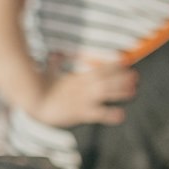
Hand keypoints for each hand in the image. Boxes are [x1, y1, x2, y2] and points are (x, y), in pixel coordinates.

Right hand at [19, 61, 136, 127]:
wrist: (32, 102)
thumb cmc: (38, 88)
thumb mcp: (47, 73)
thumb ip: (54, 63)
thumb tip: (55, 53)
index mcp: (76, 78)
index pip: (98, 69)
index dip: (112, 65)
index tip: (124, 62)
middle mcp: (82, 87)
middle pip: (105, 80)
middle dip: (121, 77)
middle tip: (135, 76)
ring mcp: (82, 99)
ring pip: (105, 93)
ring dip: (120, 91)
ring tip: (133, 91)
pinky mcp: (80, 113)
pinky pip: (97, 113)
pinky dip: (109, 114)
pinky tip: (121, 115)